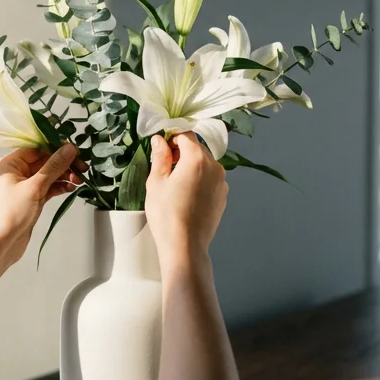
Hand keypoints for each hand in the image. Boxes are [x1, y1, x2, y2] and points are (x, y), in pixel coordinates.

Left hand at [0, 145, 82, 264]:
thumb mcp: (35, 187)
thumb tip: (70, 148)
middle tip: (83, 168)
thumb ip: (53, 166)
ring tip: (79, 181)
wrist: (1, 244)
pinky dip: (59, 187)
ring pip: (48, 174)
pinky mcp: (31, 199)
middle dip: (64, 164)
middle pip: (45, 160)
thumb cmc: (11, 214)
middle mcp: (16, 171)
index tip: (76, 152)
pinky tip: (71, 188)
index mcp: (10, 163)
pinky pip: (48, 187)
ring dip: (64, 176)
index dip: (57, 148)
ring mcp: (24, 186)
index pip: (37, 148)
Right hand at [145, 133, 227, 264]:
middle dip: (181, 152)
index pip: (186, 134)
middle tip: (165, 167)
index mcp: (197, 159)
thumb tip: (159, 140)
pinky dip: (200, 180)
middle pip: (197, 148)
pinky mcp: (223, 196)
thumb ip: (159, 156)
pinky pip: (211, 179)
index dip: (171, 137)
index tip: (161, 148)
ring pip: (205, 164)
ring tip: (176, 184)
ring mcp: (222, 182)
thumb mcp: (156, 182)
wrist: (185, 245)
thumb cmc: (166, 214)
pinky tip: (187, 195)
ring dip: (191, 166)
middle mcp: (215, 167)